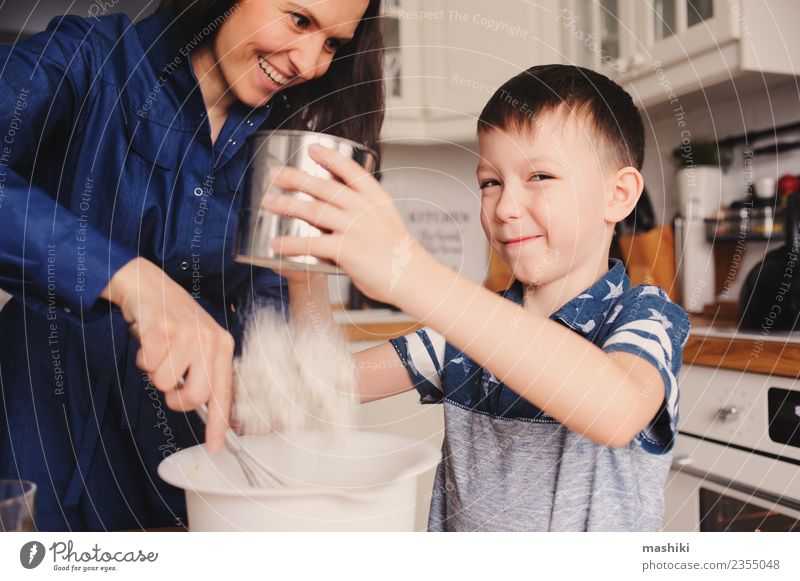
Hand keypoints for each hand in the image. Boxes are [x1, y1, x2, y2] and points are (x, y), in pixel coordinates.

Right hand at [101, 257, 232, 452]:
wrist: (149, 284)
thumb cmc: (172, 319)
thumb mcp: (197, 342)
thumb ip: (202, 371)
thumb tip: (201, 407)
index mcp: (223, 346)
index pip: (224, 393)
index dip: (218, 424)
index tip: (215, 446)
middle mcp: (210, 340)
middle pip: (194, 396)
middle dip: (175, 398)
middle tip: (168, 381)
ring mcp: (187, 334)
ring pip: (165, 382)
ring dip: (155, 370)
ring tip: (159, 349)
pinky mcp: (163, 329)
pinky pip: (148, 364)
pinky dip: (143, 357)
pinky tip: (149, 340)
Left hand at [262, 144, 431, 304]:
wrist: (414, 278)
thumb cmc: (400, 255)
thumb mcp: (386, 222)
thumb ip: (364, 212)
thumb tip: (337, 209)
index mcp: (377, 199)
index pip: (351, 170)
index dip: (330, 157)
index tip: (312, 148)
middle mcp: (365, 208)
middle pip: (324, 187)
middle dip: (295, 177)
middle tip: (275, 174)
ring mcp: (356, 228)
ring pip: (313, 210)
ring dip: (287, 205)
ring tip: (268, 202)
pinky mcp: (347, 250)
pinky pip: (312, 244)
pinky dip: (290, 244)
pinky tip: (275, 244)